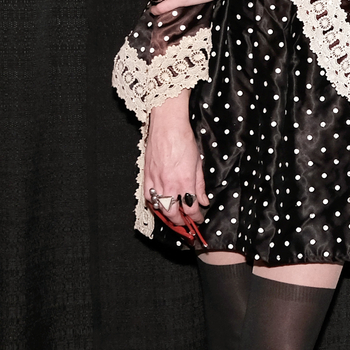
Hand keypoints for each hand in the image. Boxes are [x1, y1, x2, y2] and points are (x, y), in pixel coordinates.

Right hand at [144, 93, 208, 230]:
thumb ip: (200, 185)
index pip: (191, 209)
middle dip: (181, 223)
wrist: (167, 125)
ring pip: (159, 208)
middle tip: (187, 225)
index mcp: (185, 182)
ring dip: (167, 216)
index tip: (199, 218)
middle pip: (173, 214)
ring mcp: (155, 181)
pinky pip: (147, 197)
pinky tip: (159, 205)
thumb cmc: (184, 140)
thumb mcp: (198, 163)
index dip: (196, 217)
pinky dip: (154, 204)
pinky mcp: (146, 175)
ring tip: (174, 218)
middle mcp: (169, 185)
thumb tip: (204, 201)